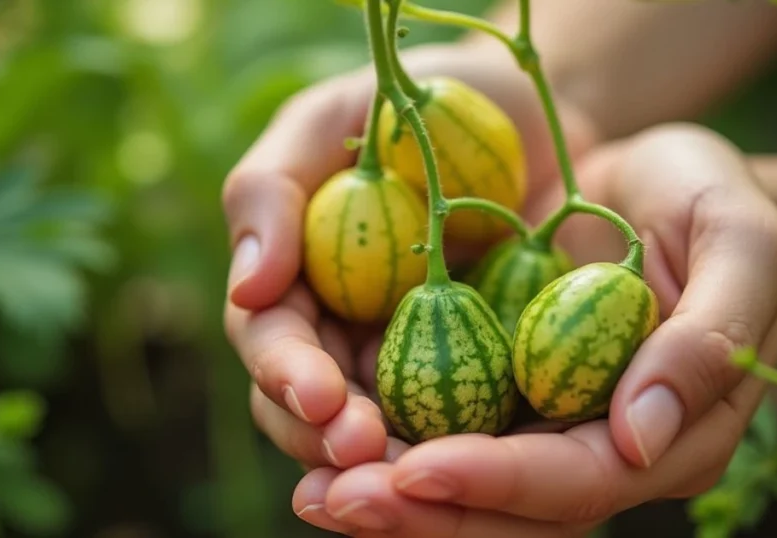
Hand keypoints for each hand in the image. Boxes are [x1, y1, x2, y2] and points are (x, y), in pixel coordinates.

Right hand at [221, 42, 597, 475]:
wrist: (530, 112)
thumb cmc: (418, 102)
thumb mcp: (334, 118)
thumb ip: (271, 190)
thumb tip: (246, 287)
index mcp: (300, 286)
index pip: (274, 345)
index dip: (288, 375)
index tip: (319, 393)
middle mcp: (347, 338)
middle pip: (316, 413)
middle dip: (331, 439)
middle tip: (363, 453)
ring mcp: (413, 363)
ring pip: (386, 436)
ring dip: (392, 465)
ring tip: (418, 477)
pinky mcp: (486, 375)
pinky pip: (468, 426)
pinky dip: (466, 454)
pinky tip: (483, 468)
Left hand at [289, 124, 776, 536]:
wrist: (655, 172)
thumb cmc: (708, 195)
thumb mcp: (741, 241)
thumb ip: (711, 338)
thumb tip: (639, 438)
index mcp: (673, 429)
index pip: (582, 480)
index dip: (500, 483)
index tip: (417, 470)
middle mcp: (608, 448)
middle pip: (515, 513)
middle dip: (426, 514)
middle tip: (336, 500)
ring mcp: (551, 425)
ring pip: (473, 494)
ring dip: (393, 500)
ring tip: (316, 494)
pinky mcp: (506, 393)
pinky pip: (446, 435)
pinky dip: (388, 448)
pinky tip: (326, 439)